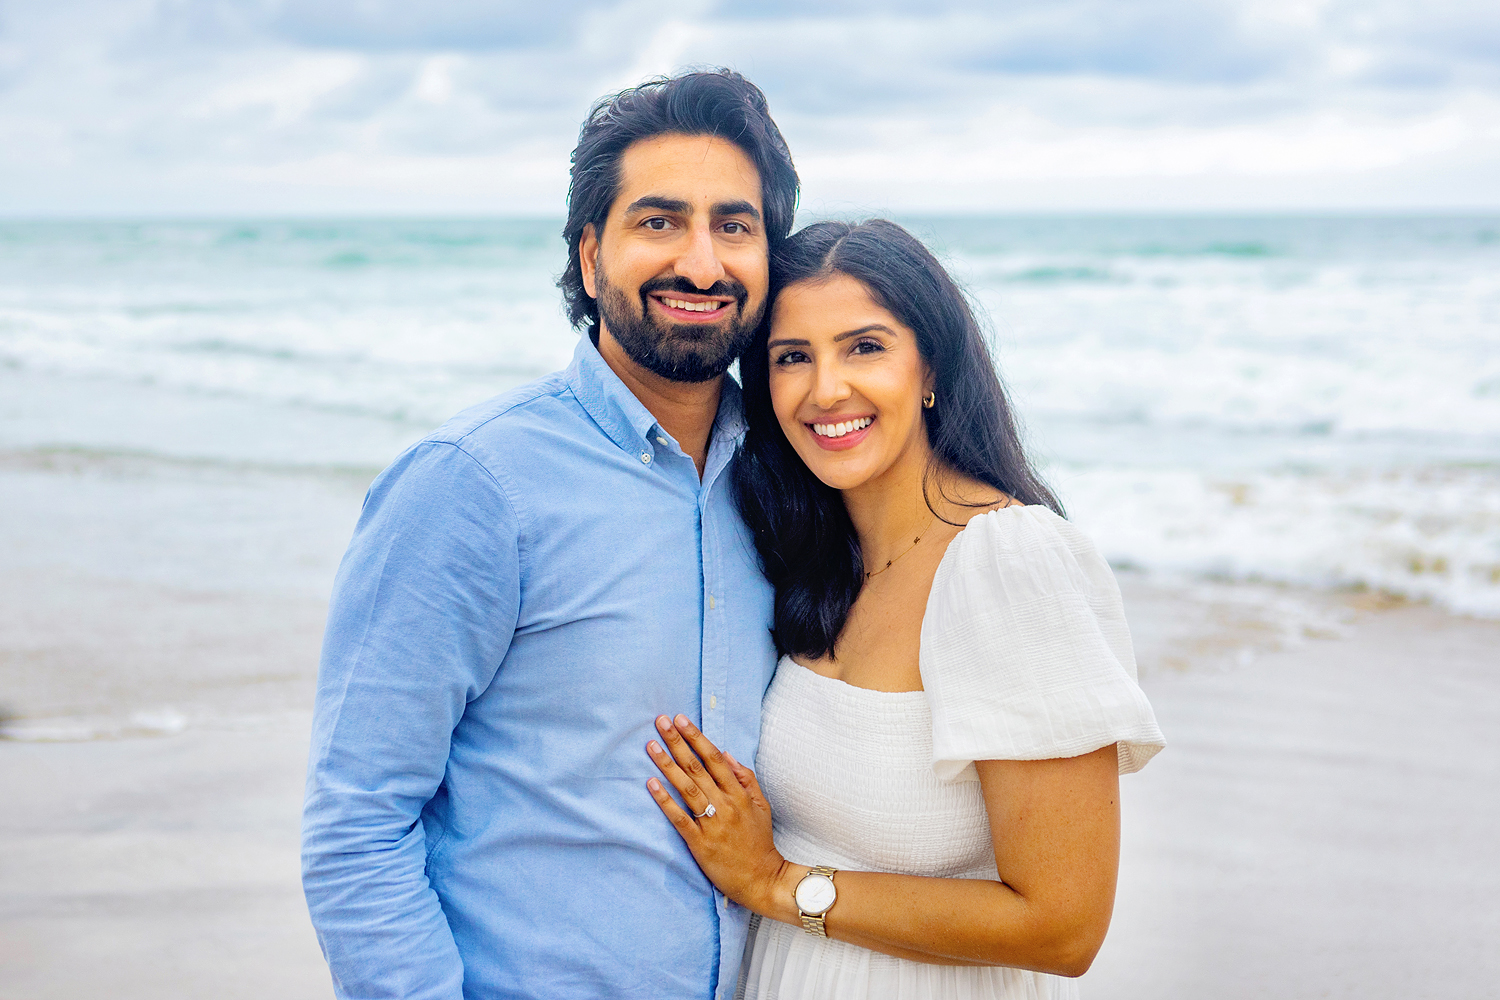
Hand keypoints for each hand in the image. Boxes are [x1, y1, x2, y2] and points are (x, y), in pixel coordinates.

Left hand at [647, 714, 790, 914]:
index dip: (696, 737)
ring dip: (667, 765)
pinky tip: (651, 784)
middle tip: (660, 722)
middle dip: (677, 742)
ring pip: (687, 788)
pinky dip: (665, 801)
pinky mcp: (700, 843)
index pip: (714, 758)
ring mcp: (712, 823)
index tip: (680, 720)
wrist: (761, 879)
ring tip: (651, 746)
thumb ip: (746, 779)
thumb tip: (727, 754)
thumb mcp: (762, 806)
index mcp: (739, 794)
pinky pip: (680, 818)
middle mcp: (725, 804)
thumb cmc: (759, 841)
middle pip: (697, 767)